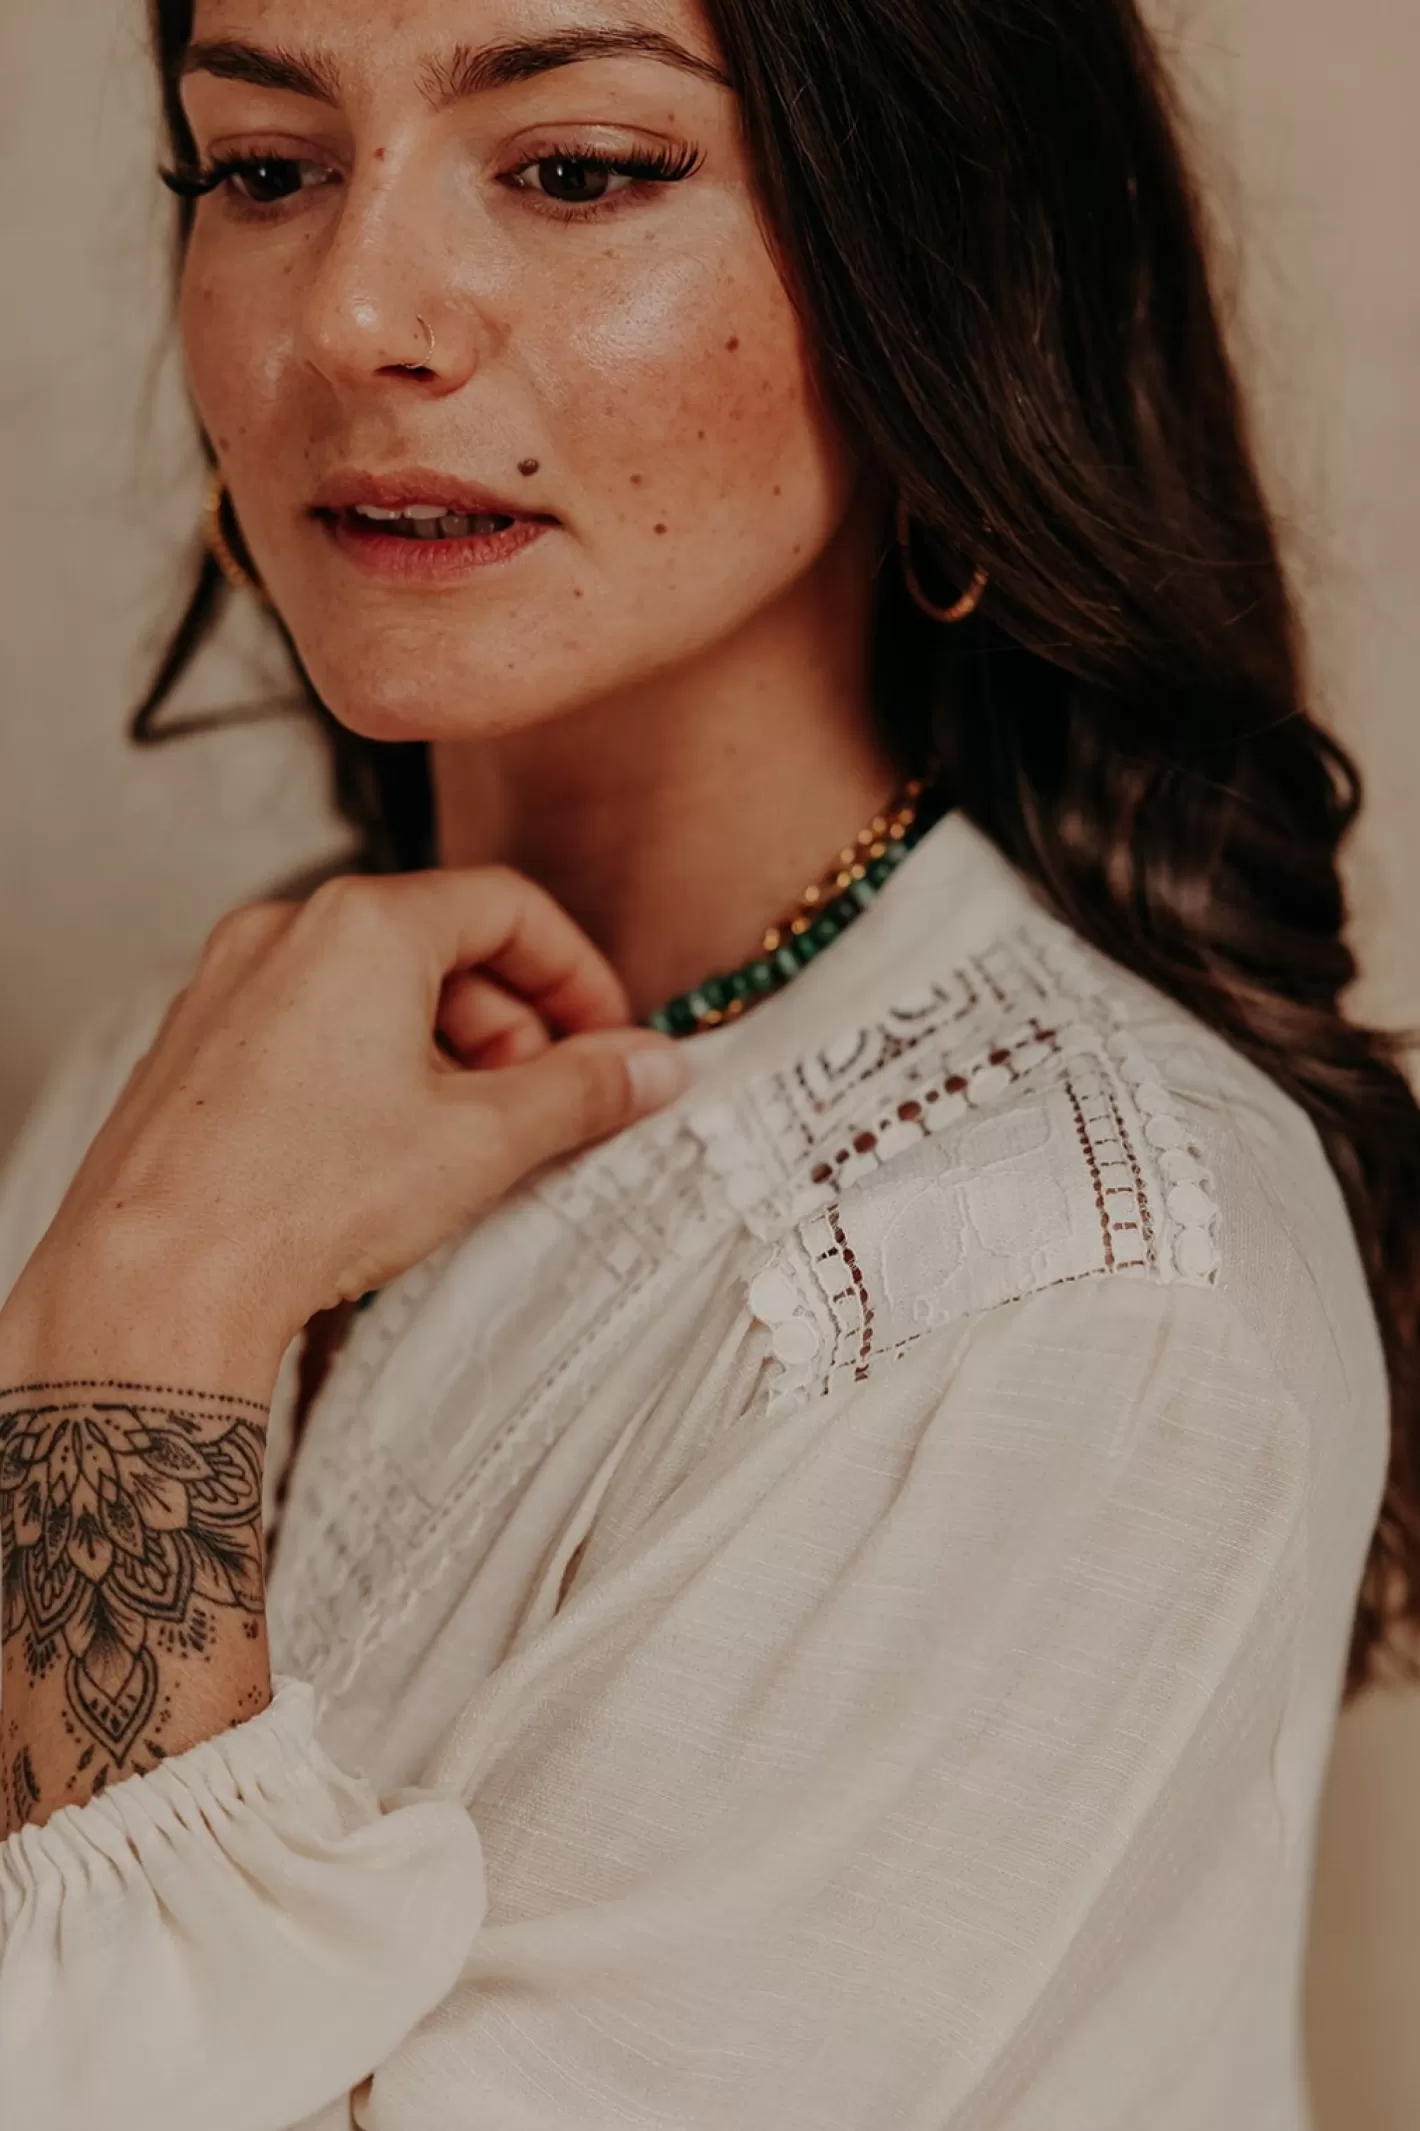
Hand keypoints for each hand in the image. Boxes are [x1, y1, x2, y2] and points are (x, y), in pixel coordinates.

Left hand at [4, 867, 690, 1372]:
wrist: (158, 1279)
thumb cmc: (303, 1199)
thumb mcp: (482, 1140)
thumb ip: (584, 1090)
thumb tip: (652, 1067)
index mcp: (362, 923)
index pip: (508, 907)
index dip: (577, 976)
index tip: (607, 1043)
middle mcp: (284, 932)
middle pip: (441, 944)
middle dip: (513, 1023)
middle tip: (543, 1105)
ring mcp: (228, 985)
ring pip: (374, 988)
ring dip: (447, 1050)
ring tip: (466, 1140)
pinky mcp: (195, 1045)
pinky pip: (311, 1025)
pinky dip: (372, 1066)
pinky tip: (386, 1153)